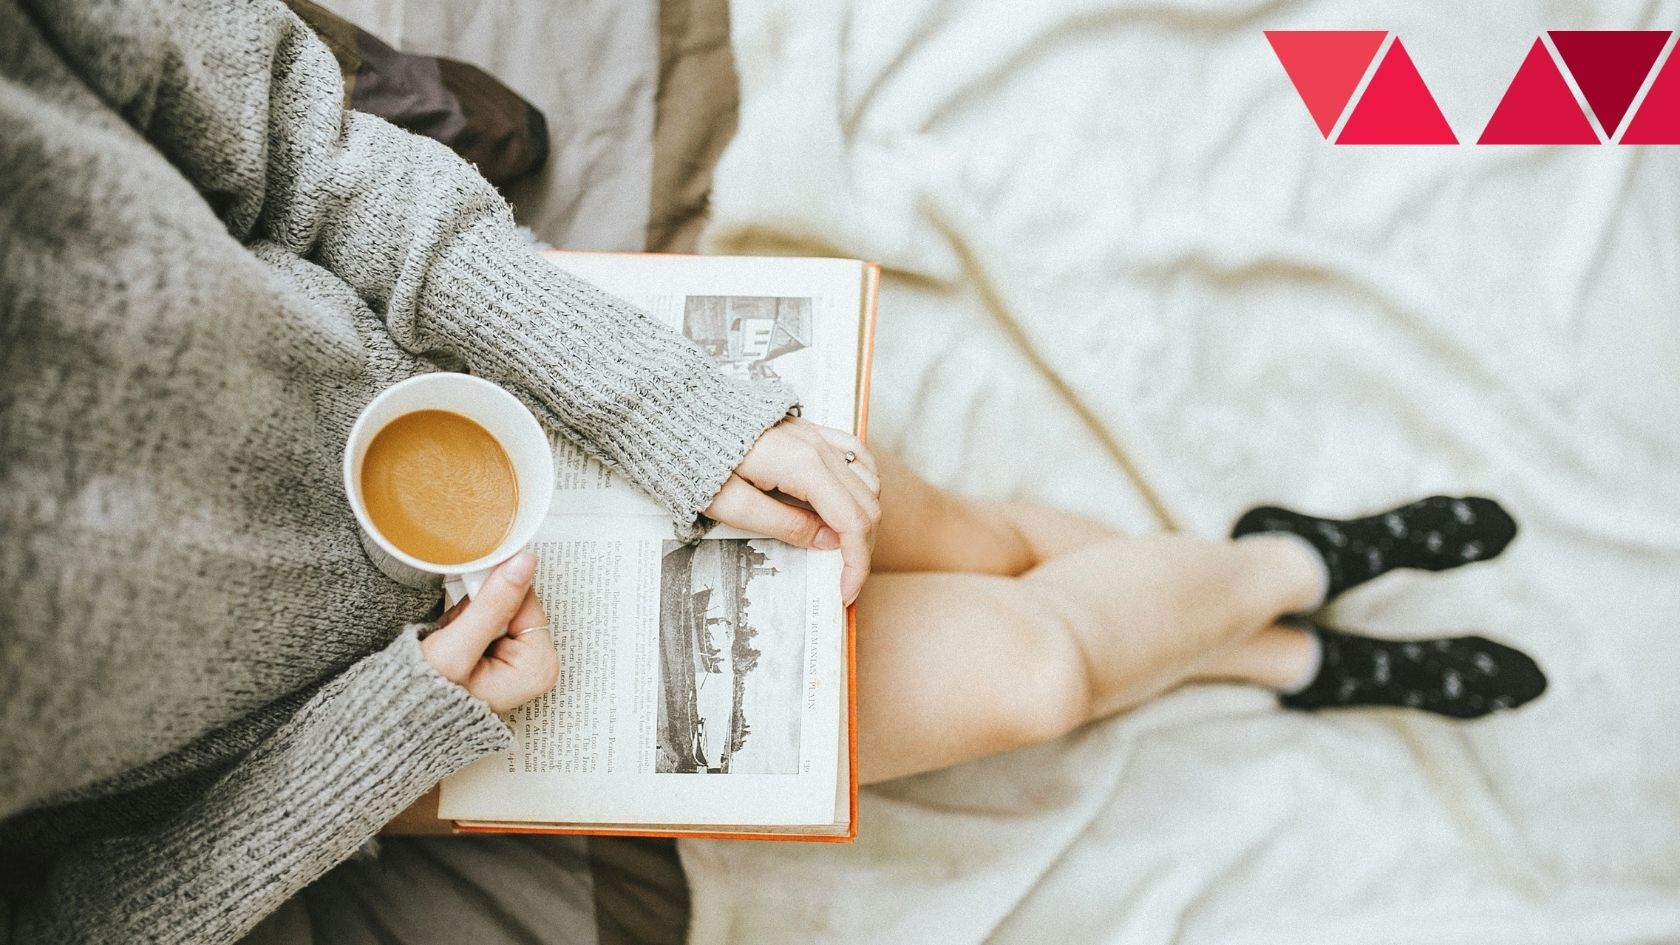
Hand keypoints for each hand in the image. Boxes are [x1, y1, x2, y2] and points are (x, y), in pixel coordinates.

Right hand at [420, 552, 557, 712]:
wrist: (398, 721)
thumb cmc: (426, 701)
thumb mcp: (456, 649)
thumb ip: (492, 605)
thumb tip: (524, 563)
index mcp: (539, 667)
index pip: (526, 599)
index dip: (492, 596)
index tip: (468, 607)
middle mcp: (536, 666)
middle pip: (513, 603)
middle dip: (478, 610)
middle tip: (456, 636)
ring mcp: (519, 662)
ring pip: (497, 607)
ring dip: (468, 617)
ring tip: (451, 644)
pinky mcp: (501, 656)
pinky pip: (486, 619)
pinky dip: (463, 625)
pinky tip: (452, 645)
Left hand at [704, 417, 880, 603]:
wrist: (681, 415)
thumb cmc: (697, 459)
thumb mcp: (732, 506)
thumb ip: (784, 525)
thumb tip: (829, 543)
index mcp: (803, 466)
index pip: (852, 521)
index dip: (856, 562)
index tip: (846, 591)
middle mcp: (819, 447)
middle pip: (867, 504)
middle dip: (862, 548)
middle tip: (844, 578)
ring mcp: (818, 435)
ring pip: (869, 481)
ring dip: (865, 519)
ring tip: (845, 548)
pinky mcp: (812, 431)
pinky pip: (856, 455)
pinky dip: (864, 484)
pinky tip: (854, 501)